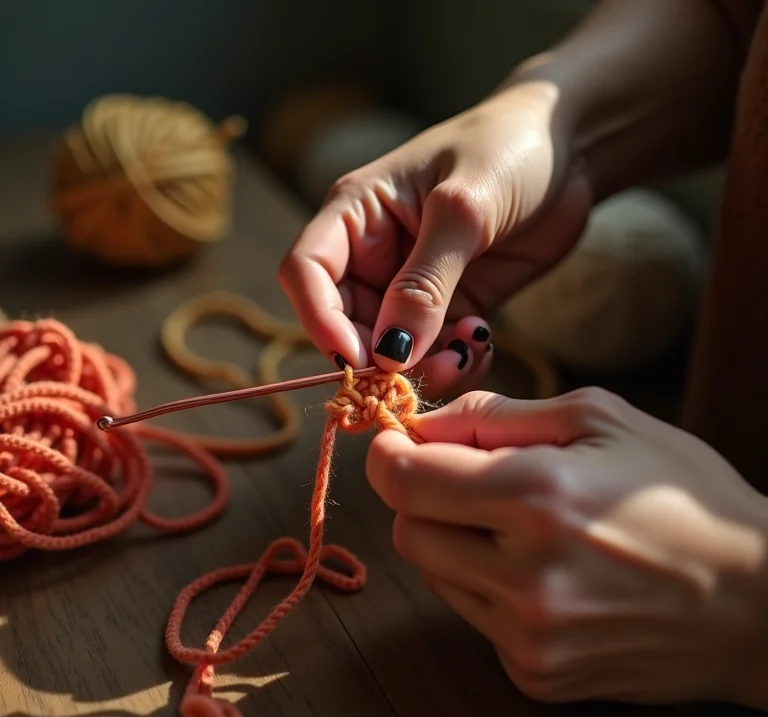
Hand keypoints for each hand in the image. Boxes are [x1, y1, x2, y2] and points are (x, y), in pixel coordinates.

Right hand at [278, 83, 591, 398]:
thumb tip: (390, 353)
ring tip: (466, 353)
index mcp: (356, 213)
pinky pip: (433, 355)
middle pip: (343, 323)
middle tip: (430, 366)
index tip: (360, 358)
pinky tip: (480, 344)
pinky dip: (452, 364)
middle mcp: (372, 255)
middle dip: (378, 357)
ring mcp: (408, 287)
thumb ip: (425, 282)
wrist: (568, 150)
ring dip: (422, 368)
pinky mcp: (447, 310)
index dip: (320, 319)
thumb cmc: (507, 150)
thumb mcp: (464, 209)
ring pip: (389, 350)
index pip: (306, 271)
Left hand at [365, 388, 767, 707]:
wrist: (757, 602)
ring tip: (516, 524)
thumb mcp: (600, 419)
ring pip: (433, 573)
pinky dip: (485, 583)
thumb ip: (496, 414)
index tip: (398, 443)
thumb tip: (423, 424)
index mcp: (538, 497)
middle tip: (467, 478)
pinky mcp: (535, 674)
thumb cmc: (682, 495)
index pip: (405, 481)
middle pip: (407, 531)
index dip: (389, 456)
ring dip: (452, 539)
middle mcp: (524, 576)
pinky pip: (472, 614)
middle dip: (422, 497)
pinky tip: (540, 570)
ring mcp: (528, 636)